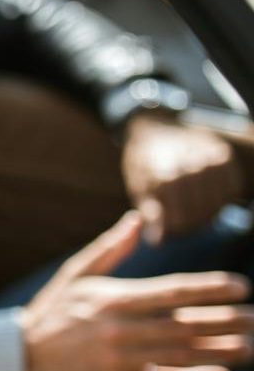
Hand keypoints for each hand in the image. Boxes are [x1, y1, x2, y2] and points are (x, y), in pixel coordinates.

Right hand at [20, 211, 253, 370]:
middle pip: (183, 322)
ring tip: (251, 347)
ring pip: (178, 352)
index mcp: (114, 297)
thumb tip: (136, 219)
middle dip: (226, 321)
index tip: (242, 286)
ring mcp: (118, 355)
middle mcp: (119, 325)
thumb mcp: (75, 274)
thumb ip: (109, 249)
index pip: (172, 290)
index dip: (209, 288)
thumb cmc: (51, 312)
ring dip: (219, 350)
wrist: (19, 356)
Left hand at [122, 112, 243, 243]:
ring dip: (208, 214)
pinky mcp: (223, 156)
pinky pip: (231, 190)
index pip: (180, 222)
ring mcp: (209, 161)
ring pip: (218, 205)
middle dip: (191, 225)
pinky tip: (207, 197)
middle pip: (201, 215)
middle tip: (183, 225)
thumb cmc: (144, 163)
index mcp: (164, 179)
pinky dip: (222, 199)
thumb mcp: (139, 187)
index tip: (170, 233)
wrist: (156, 129)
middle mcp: (190, 169)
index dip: (176, 232)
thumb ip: (150, 214)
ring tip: (193, 212)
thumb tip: (158, 241)